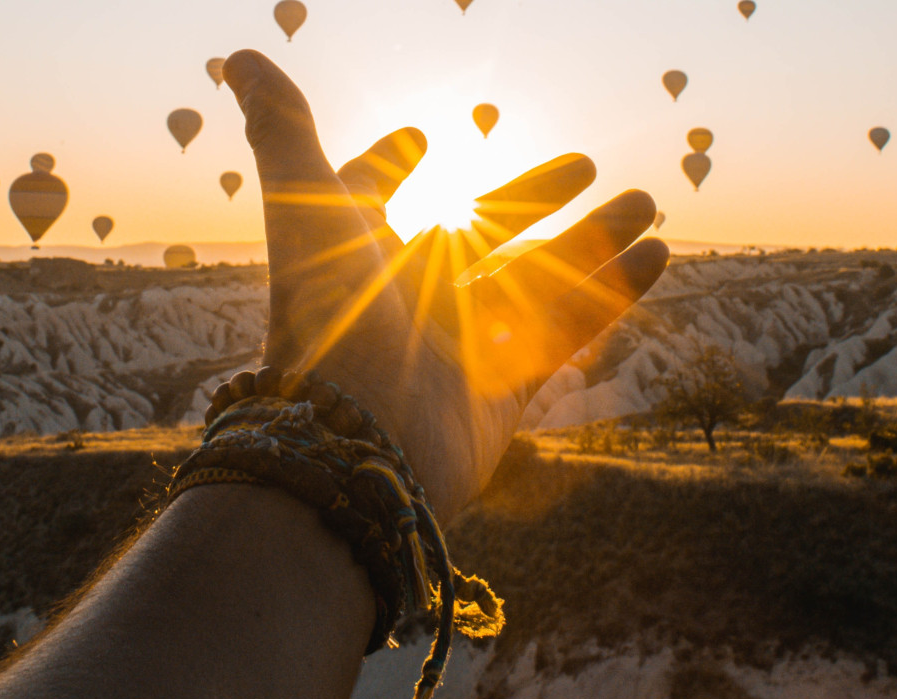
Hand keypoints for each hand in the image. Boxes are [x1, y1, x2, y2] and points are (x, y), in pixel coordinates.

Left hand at [223, 51, 668, 518]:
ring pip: (534, 285)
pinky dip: (609, 295)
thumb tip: (240, 53)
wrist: (356, 446)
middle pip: (476, 239)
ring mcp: (457, 350)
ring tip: (644, 202)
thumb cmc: (329, 319)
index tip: (417, 138)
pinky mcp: (501, 395)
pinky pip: (562, 336)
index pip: (368, 201)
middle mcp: (406, 303)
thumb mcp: (308, 209)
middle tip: (582, 164)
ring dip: (590, 244)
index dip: (385, 168)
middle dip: (530, 200)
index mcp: (357, 258)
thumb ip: (284, 132)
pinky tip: (656, 254)